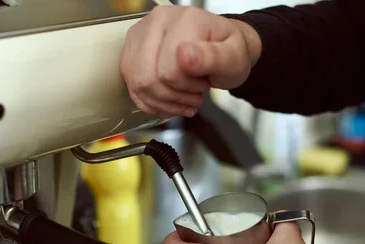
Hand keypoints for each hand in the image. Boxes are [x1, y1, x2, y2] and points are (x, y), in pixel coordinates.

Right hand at [120, 5, 261, 117]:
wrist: (220, 47)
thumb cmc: (228, 51)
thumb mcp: (233, 57)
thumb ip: (212, 57)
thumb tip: (184, 55)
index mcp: (184, 20)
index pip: (168, 71)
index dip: (186, 87)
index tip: (203, 83)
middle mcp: (156, 22)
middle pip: (147, 79)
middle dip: (173, 96)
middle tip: (194, 94)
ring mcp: (140, 36)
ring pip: (137, 85)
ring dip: (163, 102)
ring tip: (184, 98)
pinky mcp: (131, 51)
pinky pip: (132, 88)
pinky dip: (152, 102)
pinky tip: (170, 101)